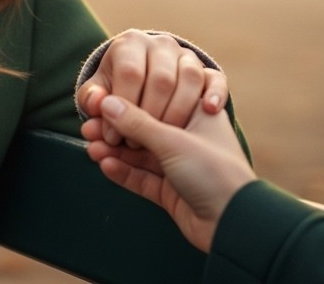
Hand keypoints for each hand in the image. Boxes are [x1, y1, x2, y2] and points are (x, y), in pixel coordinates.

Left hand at [77, 30, 227, 146]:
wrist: (141, 86)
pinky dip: (216, 93)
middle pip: (161, 79)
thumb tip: (97, 103)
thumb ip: (94, 102)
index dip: (122, 108)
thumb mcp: (99, 97)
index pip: (130, 73)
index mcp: (129, 44)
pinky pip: (216, 79)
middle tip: (136, 145)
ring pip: (190, 78)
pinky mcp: (207, 71)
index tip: (113, 138)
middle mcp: (160, 44)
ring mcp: (186, 56)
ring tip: (163, 138)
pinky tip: (209, 109)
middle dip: (148, 117)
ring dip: (178, 112)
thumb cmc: (114, 95)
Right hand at [80, 87, 255, 251]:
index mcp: (199, 115)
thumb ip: (136, 122)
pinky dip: (124, 171)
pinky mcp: (172, 193)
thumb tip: (107, 103)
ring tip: (91, 146)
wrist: (234, 224)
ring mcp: (181, 167)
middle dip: (117, 128)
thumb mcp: (172, 140)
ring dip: (116, 150)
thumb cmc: (215, 172)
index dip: (132, 100)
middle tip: (89, 127)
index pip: (161, 99)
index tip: (104, 102)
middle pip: (147, 129)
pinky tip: (105, 165)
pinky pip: (143, 178)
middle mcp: (190, 139)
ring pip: (142, 155)